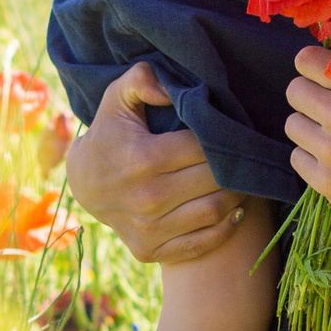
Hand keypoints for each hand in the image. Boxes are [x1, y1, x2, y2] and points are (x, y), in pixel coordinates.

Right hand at [62, 63, 252, 265]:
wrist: (82, 184)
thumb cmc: (110, 134)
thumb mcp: (118, 98)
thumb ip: (142, 79)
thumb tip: (170, 89)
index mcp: (143, 157)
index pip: (204, 146)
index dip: (222, 136)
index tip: (232, 130)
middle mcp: (147, 197)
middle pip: (215, 179)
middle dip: (236, 165)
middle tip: (247, 156)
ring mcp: (148, 228)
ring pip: (215, 211)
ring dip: (237, 195)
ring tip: (243, 180)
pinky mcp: (149, 251)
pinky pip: (202, 243)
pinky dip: (225, 227)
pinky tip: (233, 209)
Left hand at [281, 47, 330, 230]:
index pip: (304, 60)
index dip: (314, 67)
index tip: (324, 77)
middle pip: (294, 91)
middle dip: (311, 97)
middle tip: (330, 109)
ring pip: (293, 126)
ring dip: (311, 129)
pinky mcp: (327, 182)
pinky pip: (298, 159)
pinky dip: (313, 159)